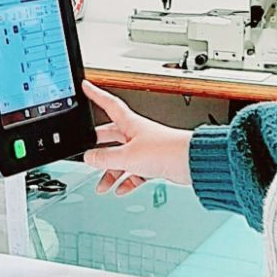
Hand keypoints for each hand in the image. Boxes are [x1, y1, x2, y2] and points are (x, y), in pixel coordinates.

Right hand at [81, 80, 193, 194]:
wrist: (191, 162)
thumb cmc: (165, 151)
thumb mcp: (127, 156)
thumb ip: (105, 158)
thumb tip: (89, 157)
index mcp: (130, 124)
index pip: (108, 104)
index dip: (96, 95)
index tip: (86, 86)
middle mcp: (136, 134)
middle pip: (111, 137)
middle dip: (97, 147)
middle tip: (85, 151)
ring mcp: (145, 149)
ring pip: (121, 159)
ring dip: (110, 173)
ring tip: (102, 186)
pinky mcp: (153, 163)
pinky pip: (134, 172)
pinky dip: (126, 181)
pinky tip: (120, 189)